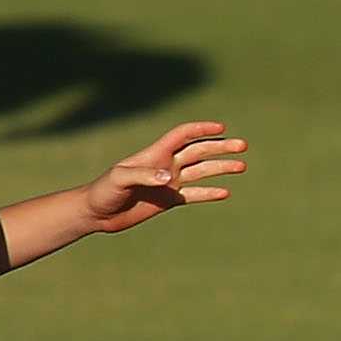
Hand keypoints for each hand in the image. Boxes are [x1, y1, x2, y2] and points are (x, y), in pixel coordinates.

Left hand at [80, 120, 248, 233]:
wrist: (98, 213)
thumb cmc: (104, 190)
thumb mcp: (120, 179)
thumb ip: (144, 175)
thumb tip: (168, 178)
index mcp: (155, 154)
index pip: (182, 136)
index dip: (201, 129)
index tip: (221, 127)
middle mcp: (166, 165)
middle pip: (198, 151)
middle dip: (220, 147)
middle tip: (242, 146)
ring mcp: (169, 183)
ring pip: (201, 171)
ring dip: (221, 168)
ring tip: (241, 166)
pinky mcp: (169, 200)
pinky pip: (194, 194)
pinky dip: (209, 193)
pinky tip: (225, 192)